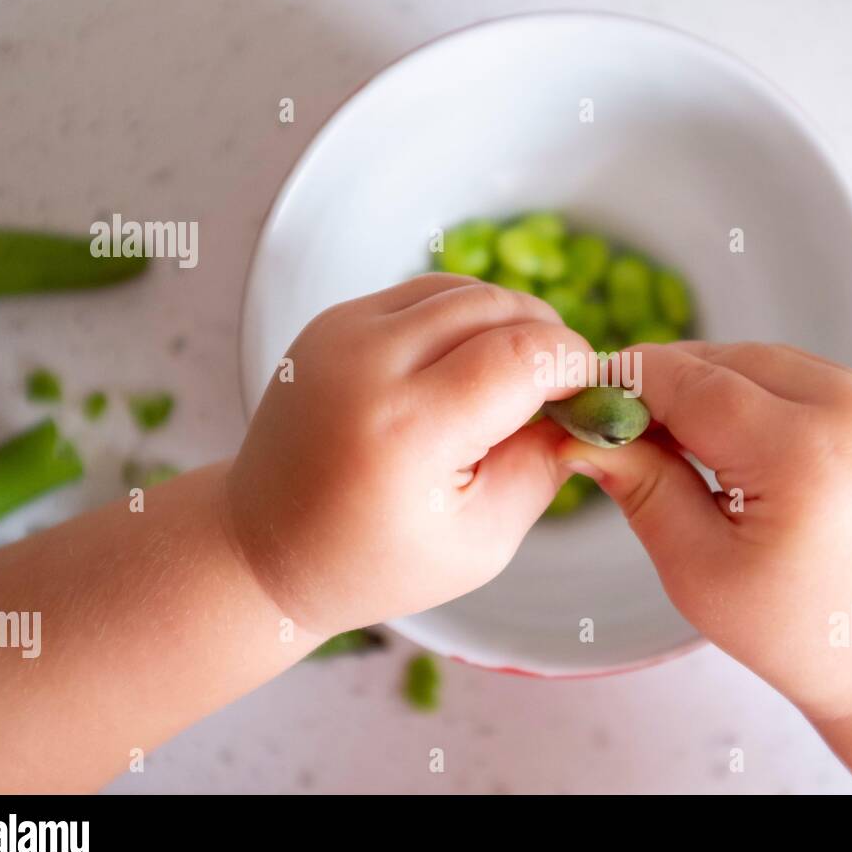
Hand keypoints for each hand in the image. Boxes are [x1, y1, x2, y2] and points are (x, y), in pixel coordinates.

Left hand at [226, 274, 590, 636]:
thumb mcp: (481, 542)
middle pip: (500, 309)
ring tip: (520, 380)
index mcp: (407, 430)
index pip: (524, 355)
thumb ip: (543, 466)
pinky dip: (466, 319)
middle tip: (560, 392)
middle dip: (549, 341)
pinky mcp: (334, 320)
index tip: (587, 400)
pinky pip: (426, 294)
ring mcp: (343, 332)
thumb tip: (589, 407)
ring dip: (510, 324)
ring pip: (466, 290)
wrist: (263, 545)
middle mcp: (368, 364)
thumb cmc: (375, 560)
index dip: (575, 367)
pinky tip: (472, 366)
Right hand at [557, 341, 851, 719]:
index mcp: (806, 455)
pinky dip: (746, 390)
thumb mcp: (697, 568)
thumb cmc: (789, 628)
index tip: (580, 398)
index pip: (694, 384)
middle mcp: (851, 411)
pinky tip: (717, 435)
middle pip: (726, 361)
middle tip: (613, 425)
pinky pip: (792, 373)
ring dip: (703, 384)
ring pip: (756, 359)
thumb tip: (579, 433)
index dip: (629, 383)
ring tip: (663, 436)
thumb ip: (641, 486)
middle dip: (663, 384)